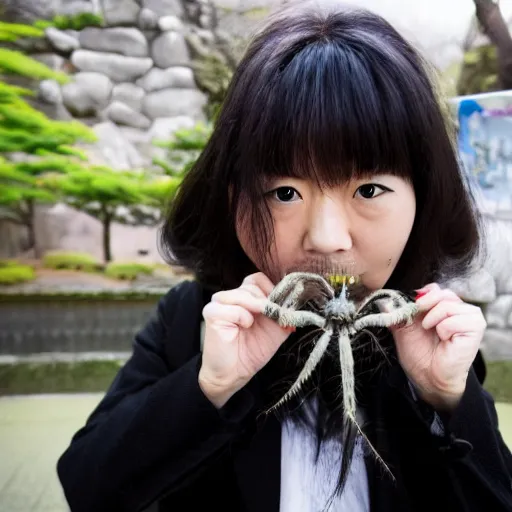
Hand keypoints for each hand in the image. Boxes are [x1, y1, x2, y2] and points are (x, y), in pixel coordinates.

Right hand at [198, 272, 292, 407]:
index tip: (280, 304)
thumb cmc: (252, 351)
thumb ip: (285, 314)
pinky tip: (243, 326)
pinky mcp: (212, 313)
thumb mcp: (276, 330)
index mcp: (246, 297)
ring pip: (243, 294)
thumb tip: (296, 301)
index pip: (258, 279)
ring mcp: (219, 303)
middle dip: (267, 301)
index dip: (271, 288)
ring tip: (255, 324)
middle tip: (272, 316)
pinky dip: (243, 317)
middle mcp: (232, 297)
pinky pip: (234, 308)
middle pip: (252, 285)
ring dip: (257, 309)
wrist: (235, 373)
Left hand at [388, 283, 486, 411]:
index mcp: (443, 306)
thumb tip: (384, 301)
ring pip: (447, 303)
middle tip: (421, 324)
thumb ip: (396, 312)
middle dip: (424, 306)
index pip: (433, 289)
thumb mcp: (403, 328)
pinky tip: (444, 339)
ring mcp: (470, 316)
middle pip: (441, 292)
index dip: (420, 298)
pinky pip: (454, 318)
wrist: (428, 377)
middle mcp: (459, 308)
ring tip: (432, 332)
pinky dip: (444, 328)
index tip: (413, 310)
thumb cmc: (419, 354)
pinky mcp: (476, 327)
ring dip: (433, 318)